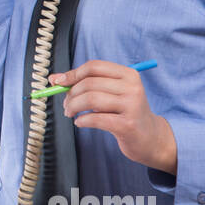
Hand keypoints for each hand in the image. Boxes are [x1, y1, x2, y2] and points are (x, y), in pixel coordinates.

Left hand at [49, 60, 177, 173]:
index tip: (58, 82)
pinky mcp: (128, 125)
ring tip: (70, 113)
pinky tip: (80, 123)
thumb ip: (86, 83)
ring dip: (73, 107)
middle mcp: (132, 87)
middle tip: (66, 105)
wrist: (149, 138)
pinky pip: (95, 119)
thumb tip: (54, 78)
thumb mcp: (110, 93)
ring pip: (91, 99)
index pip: (94, 66)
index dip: (73, 73)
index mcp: (128, 74)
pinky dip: (82, 121)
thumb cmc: (124, 113)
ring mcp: (132, 106)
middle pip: (90, 83)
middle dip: (71, 94)